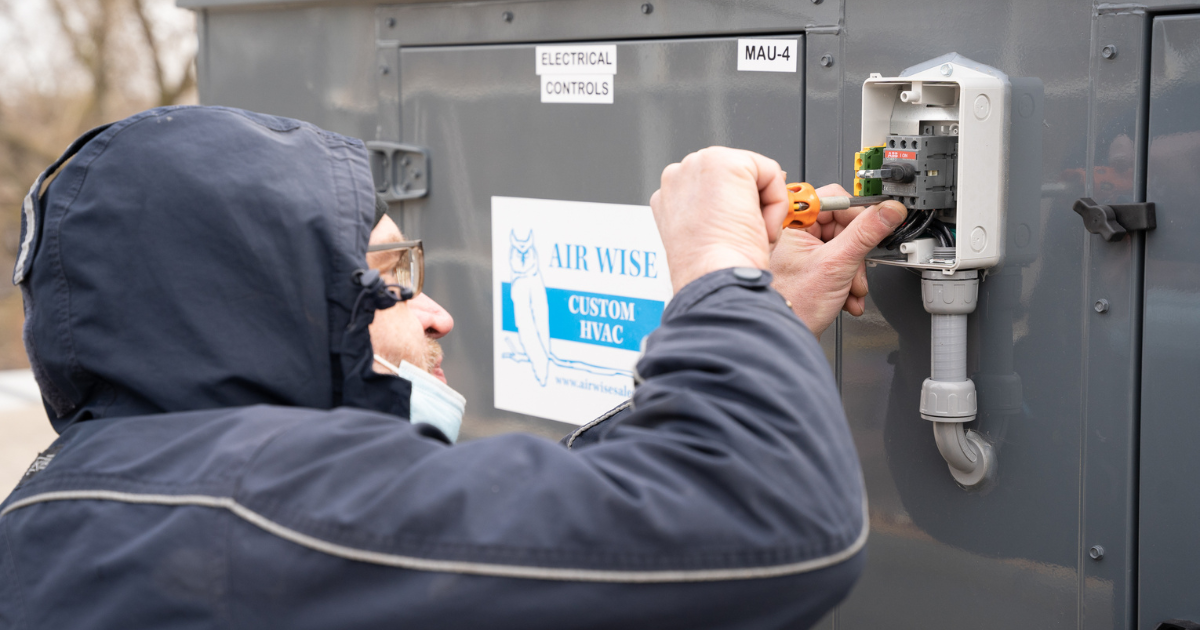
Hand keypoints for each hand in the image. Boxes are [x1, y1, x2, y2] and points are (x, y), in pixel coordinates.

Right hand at [650, 147, 789, 291]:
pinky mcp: (725, 163)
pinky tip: (757, 226)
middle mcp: (678, 176)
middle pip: (736, 176)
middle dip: (750, 203)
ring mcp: (697, 165)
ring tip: (747, 233)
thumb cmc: (712, 271)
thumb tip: (755, 197)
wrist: (713, 279)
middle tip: (744, 236)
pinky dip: (776, 203)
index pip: (716, 188)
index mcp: (669, 196)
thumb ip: (721, 211)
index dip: (736, 210)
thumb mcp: (712, 237)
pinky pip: (771, 173)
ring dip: (762, 205)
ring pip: (754, 173)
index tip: (738, 233)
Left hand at [770, 184, 906, 336]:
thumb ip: (867, 233)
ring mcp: (799, 251)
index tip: (878, 227)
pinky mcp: (806, 267)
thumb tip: (889, 210)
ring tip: (849, 290)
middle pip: (843, 226)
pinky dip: (845, 280)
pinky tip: (844, 296)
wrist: (783, 338)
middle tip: (857, 271)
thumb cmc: (793, 304)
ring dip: (854, 272)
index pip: (835, 199)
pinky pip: (836, 263)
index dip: (859, 217)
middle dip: (857, 255)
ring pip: (843, 247)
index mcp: (790, 220)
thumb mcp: (838, 263)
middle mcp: (792, 232)